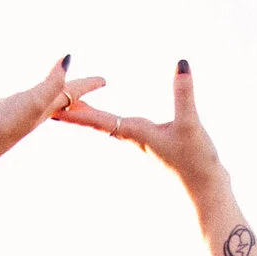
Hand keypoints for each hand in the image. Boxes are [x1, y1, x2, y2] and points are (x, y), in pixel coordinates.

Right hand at [0, 59, 107, 189]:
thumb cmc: (5, 125)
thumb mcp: (33, 101)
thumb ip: (52, 82)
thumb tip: (68, 59)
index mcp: (46, 108)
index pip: (72, 93)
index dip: (88, 84)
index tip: (105, 80)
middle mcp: (35, 111)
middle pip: (62, 97)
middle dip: (77, 90)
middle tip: (90, 85)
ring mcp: (19, 112)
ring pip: (43, 99)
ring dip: (54, 93)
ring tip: (62, 89)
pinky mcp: (2, 111)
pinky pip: (24, 99)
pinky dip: (31, 95)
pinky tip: (27, 98)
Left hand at [52, 60, 227, 198]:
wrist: (206, 192)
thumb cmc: (196, 163)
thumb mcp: (190, 125)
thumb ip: (184, 94)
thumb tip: (181, 64)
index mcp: (136, 133)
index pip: (99, 120)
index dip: (76, 113)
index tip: (52, 108)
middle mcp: (134, 138)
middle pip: (98, 122)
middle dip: (76, 112)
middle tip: (51, 101)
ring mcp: (143, 142)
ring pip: (109, 125)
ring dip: (90, 115)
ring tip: (74, 105)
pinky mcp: (154, 144)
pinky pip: (123, 128)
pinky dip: (110, 119)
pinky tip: (112, 118)